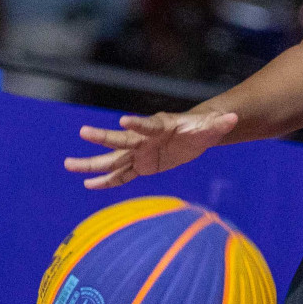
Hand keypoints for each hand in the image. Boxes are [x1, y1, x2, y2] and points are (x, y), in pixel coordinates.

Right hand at [63, 107, 238, 189]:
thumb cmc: (203, 129)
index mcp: (160, 126)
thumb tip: (234, 118)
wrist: (195, 135)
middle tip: (83, 132)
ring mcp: (139, 153)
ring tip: (68, 164)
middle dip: (103, 137)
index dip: (137, 123)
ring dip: (92, 163)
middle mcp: (144, 139)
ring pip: (112, 160)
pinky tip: (89, 185)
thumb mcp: (213, 128)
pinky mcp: (140, 166)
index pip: (147, 124)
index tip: (123, 120)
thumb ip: (220, 124)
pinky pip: (120, 176)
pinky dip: (106, 181)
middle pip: (120, 140)